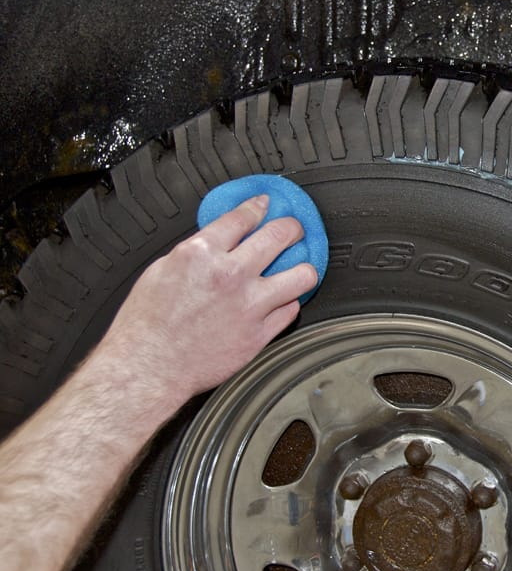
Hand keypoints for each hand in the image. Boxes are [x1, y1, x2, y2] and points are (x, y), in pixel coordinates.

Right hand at [94, 194, 317, 406]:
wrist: (148, 366)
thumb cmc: (147, 323)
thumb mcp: (163, 269)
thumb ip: (198, 251)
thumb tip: (220, 240)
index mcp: (201, 253)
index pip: (243, 217)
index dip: (259, 206)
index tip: (266, 204)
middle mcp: (230, 274)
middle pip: (280, 235)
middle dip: (293, 227)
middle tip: (295, 229)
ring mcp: (249, 304)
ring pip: (301, 275)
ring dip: (305, 267)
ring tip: (301, 268)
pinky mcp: (259, 333)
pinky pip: (291, 310)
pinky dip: (288, 303)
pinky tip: (282, 301)